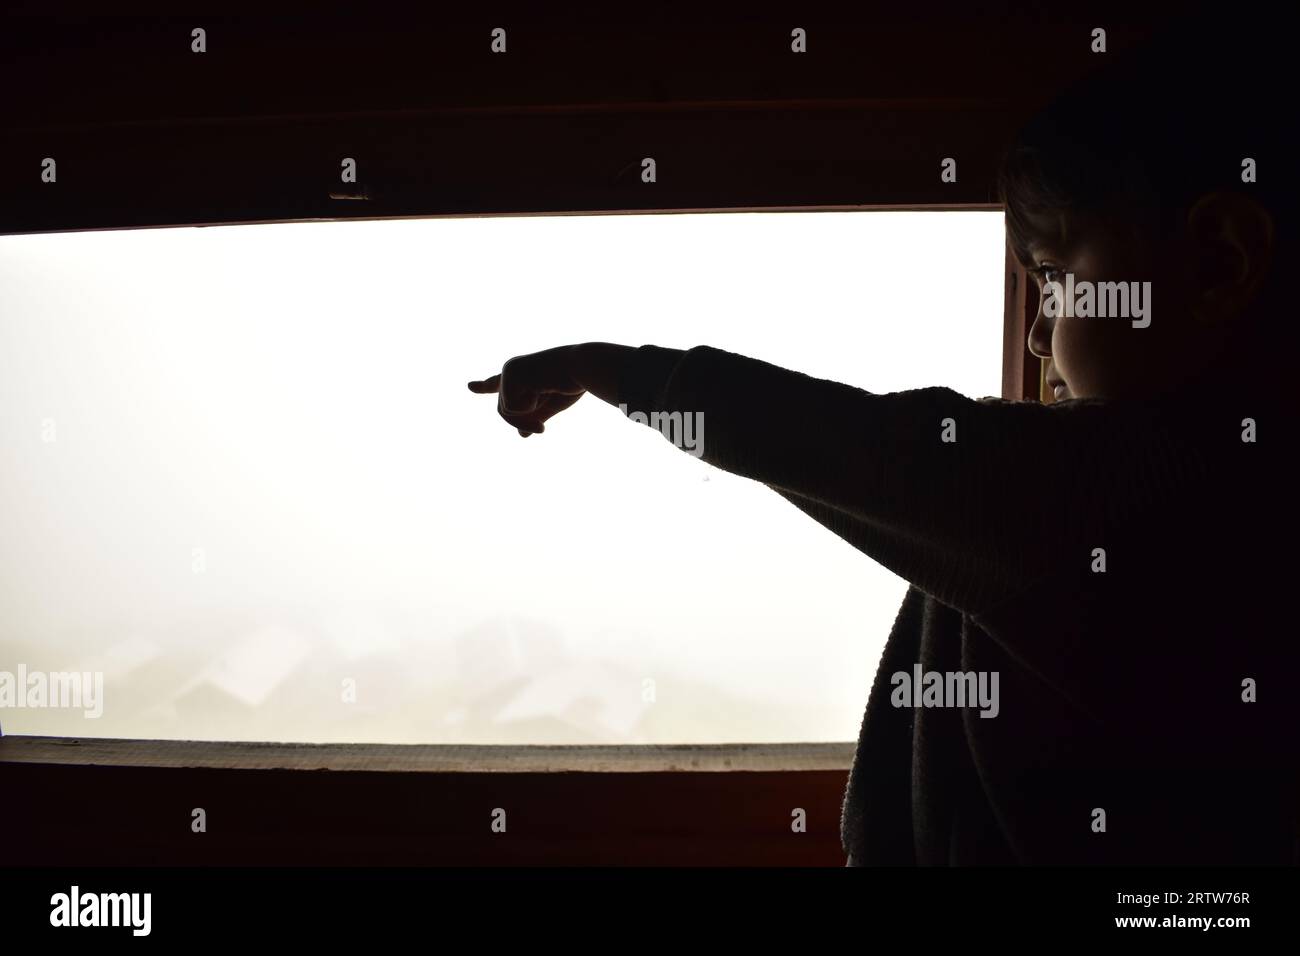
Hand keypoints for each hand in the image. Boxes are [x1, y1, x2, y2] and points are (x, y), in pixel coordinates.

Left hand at [468, 345, 586, 436]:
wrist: (584, 366)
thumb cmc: (572, 382)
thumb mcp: (551, 404)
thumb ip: (534, 418)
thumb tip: (521, 434)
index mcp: (522, 375)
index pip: (499, 383)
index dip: (484, 386)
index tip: (470, 386)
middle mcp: (511, 370)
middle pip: (503, 411)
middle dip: (522, 422)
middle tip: (542, 429)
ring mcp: (508, 371)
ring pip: (506, 412)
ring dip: (527, 418)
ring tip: (547, 400)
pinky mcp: (510, 374)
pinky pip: (512, 409)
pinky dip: (530, 409)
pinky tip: (544, 388)